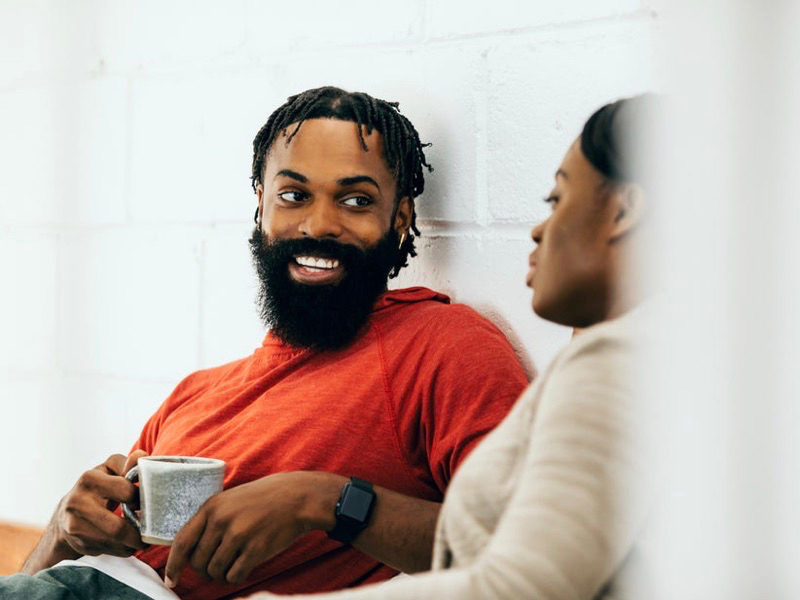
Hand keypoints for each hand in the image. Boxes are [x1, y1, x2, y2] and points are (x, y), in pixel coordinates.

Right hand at [55, 450, 149, 557]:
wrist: (67, 513)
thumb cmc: (98, 486)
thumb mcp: (110, 469)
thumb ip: (127, 463)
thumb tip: (141, 456)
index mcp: (89, 479)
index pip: (125, 491)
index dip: (140, 498)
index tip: (146, 501)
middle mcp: (77, 503)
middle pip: (117, 527)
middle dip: (140, 529)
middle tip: (152, 527)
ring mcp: (75, 526)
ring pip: (114, 541)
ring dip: (134, 542)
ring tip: (144, 537)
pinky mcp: (78, 543)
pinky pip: (109, 550)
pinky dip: (124, 549)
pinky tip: (129, 542)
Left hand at [165, 471, 339, 587]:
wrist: (295, 496)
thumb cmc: (262, 499)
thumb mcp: (230, 500)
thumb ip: (210, 520)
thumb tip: (188, 550)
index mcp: (212, 507)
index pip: (182, 542)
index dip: (173, 565)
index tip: (170, 579)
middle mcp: (221, 520)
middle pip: (198, 562)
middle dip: (205, 570)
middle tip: (217, 566)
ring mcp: (238, 534)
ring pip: (215, 571)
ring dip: (221, 574)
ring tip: (233, 564)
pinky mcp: (255, 548)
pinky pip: (234, 575)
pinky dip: (236, 576)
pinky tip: (245, 565)